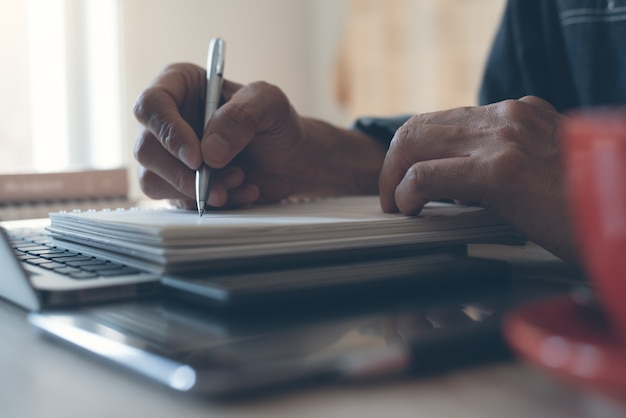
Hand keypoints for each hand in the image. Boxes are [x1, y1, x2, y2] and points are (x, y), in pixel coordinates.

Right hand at [133, 63, 383, 208]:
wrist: (290, 159)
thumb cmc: (277, 123)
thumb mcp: (270, 104)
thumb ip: (242, 115)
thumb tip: (209, 152)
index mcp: (180, 85)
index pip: (151, 105)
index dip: (168, 132)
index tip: (197, 157)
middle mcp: (167, 120)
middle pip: (146, 149)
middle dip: (184, 173)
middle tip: (223, 179)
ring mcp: (169, 154)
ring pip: (153, 181)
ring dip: (197, 189)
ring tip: (239, 180)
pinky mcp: (178, 184)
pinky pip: (178, 201)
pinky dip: (212, 203)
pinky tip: (243, 192)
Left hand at [379, 96, 577, 263]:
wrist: (621, 221)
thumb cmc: (578, 206)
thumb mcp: (536, 171)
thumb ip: (498, 164)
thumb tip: (453, 186)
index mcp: (517, 113)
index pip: (441, 119)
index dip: (412, 151)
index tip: (404, 179)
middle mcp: (508, 117)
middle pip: (419, 125)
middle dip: (393, 163)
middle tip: (392, 196)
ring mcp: (505, 139)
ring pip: (414, 142)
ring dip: (393, 177)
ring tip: (397, 205)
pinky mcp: (502, 170)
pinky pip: (428, 175)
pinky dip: (407, 192)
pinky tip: (410, 209)